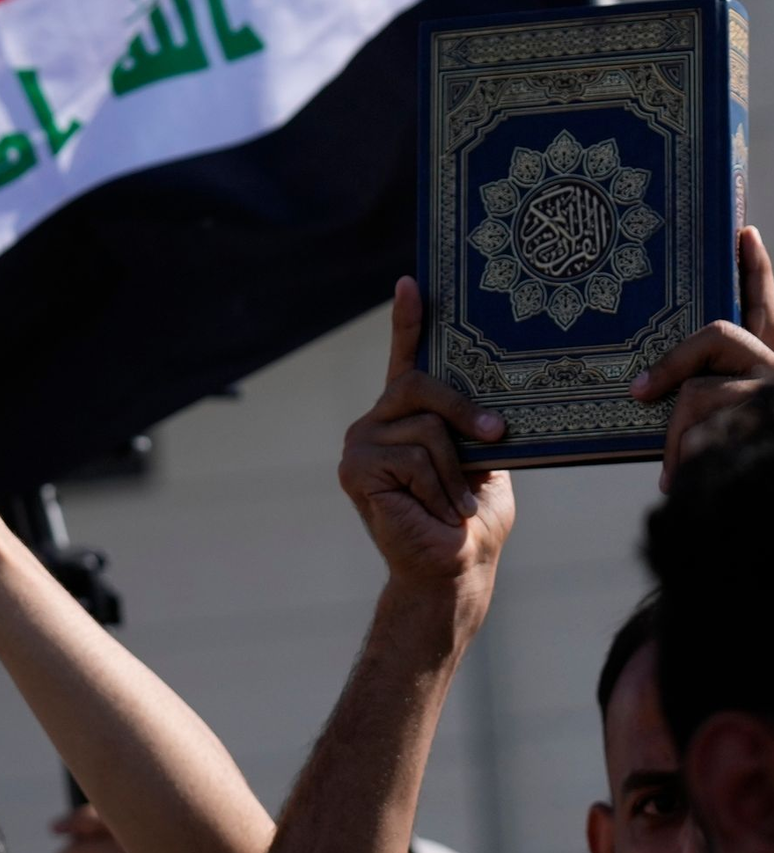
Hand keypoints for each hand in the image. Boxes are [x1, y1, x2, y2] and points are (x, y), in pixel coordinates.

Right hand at [338, 277, 514, 587]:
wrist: (452, 571)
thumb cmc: (473, 520)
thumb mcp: (483, 461)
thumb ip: (475, 425)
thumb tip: (491, 402)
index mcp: (407, 417)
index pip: (405, 359)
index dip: (408, 321)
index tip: (412, 281)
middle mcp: (377, 422)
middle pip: (418, 385)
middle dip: (463, 410)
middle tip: (497, 436)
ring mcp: (360, 443)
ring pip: (424, 429)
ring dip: (454, 472)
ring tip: (458, 505)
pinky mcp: (355, 469)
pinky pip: (411, 457)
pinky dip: (437, 488)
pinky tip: (437, 512)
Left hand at [631, 225, 773, 490]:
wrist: (750, 510)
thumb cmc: (727, 476)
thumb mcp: (705, 431)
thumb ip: (692, 398)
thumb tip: (643, 390)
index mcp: (767, 367)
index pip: (763, 309)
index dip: (755, 271)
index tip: (742, 231)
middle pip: (719, 335)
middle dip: (673, 365)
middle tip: (638, 394)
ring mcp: (771, 395)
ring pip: (699, 393)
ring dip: (676, 438)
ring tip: (672, 476)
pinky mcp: (762, 419)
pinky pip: (700, 428)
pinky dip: (680, 459)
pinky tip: (675, 485)